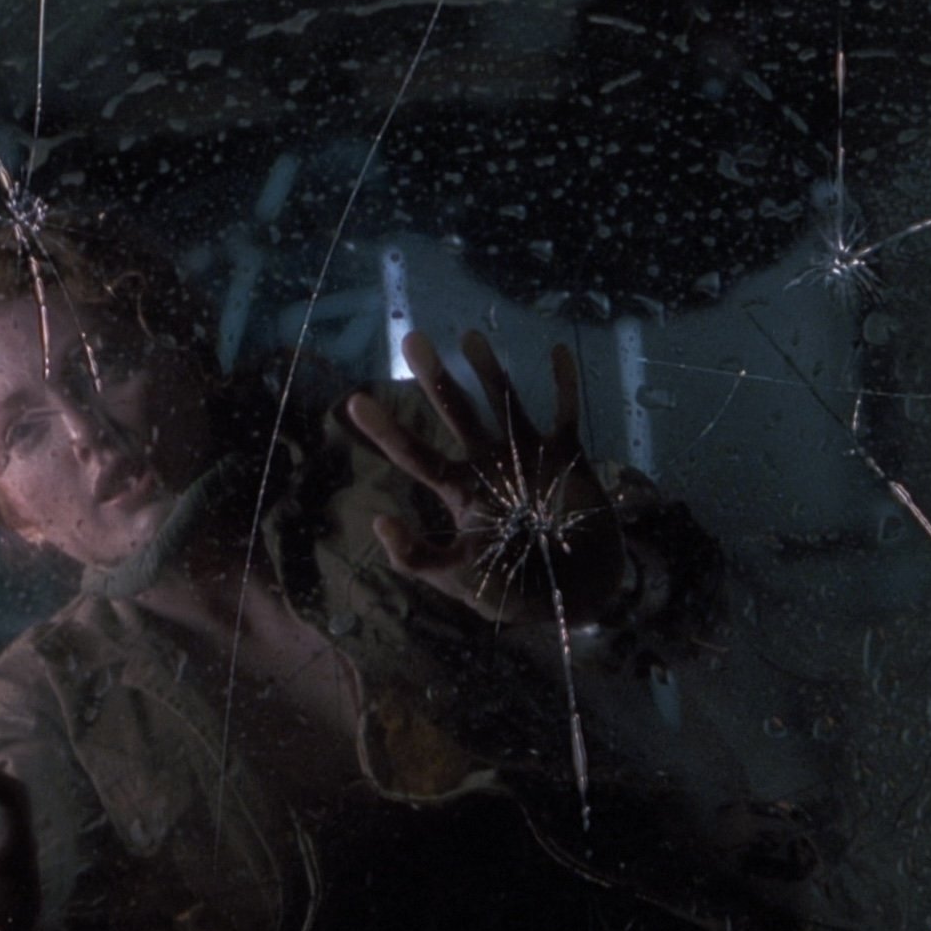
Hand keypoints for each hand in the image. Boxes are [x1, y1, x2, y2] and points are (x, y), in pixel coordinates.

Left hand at [345, 330, 625, 625]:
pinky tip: (557, 351)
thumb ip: (416, 558)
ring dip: (488, 371)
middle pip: (456, 413)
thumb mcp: (458, 579)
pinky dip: (563, 384)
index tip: (355, 401)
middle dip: (436, 378)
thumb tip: (378, 522)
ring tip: (470, 335)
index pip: (415, 455)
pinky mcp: (567, 456)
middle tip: (412, 339)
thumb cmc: (513, 588)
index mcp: (458, 490)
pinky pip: (564, 413)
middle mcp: (487, 464)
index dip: (387, 431)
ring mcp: (527, 456)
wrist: (575, 595)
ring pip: (503, 402)